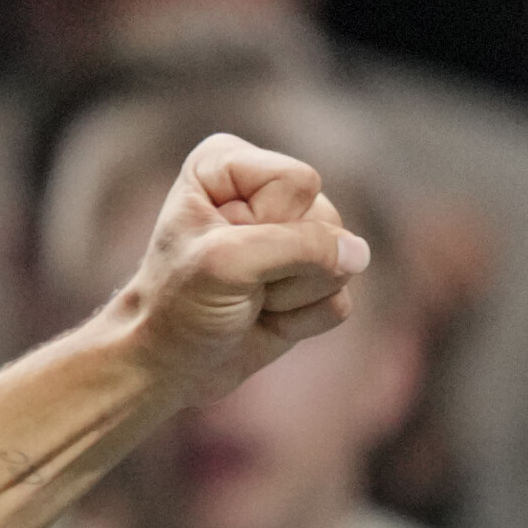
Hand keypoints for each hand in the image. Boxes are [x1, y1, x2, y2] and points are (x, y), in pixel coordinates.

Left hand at [110, 133, 369, 404]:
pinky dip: (299, 320)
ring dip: (290, 295)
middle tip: (233, 282)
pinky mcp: (310, 279)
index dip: (268, 223)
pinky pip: (338, 299)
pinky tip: (263, 319)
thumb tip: (360, 254)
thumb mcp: (228, 263)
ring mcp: (292, 236)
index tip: (219, 247)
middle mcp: (264, 191)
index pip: (299, 181)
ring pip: (341, 261)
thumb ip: (302, 246)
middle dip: (281, 265)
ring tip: (245, 299)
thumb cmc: (179, 303)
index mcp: (228, 163)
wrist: (167, 363)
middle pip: (326, 219)